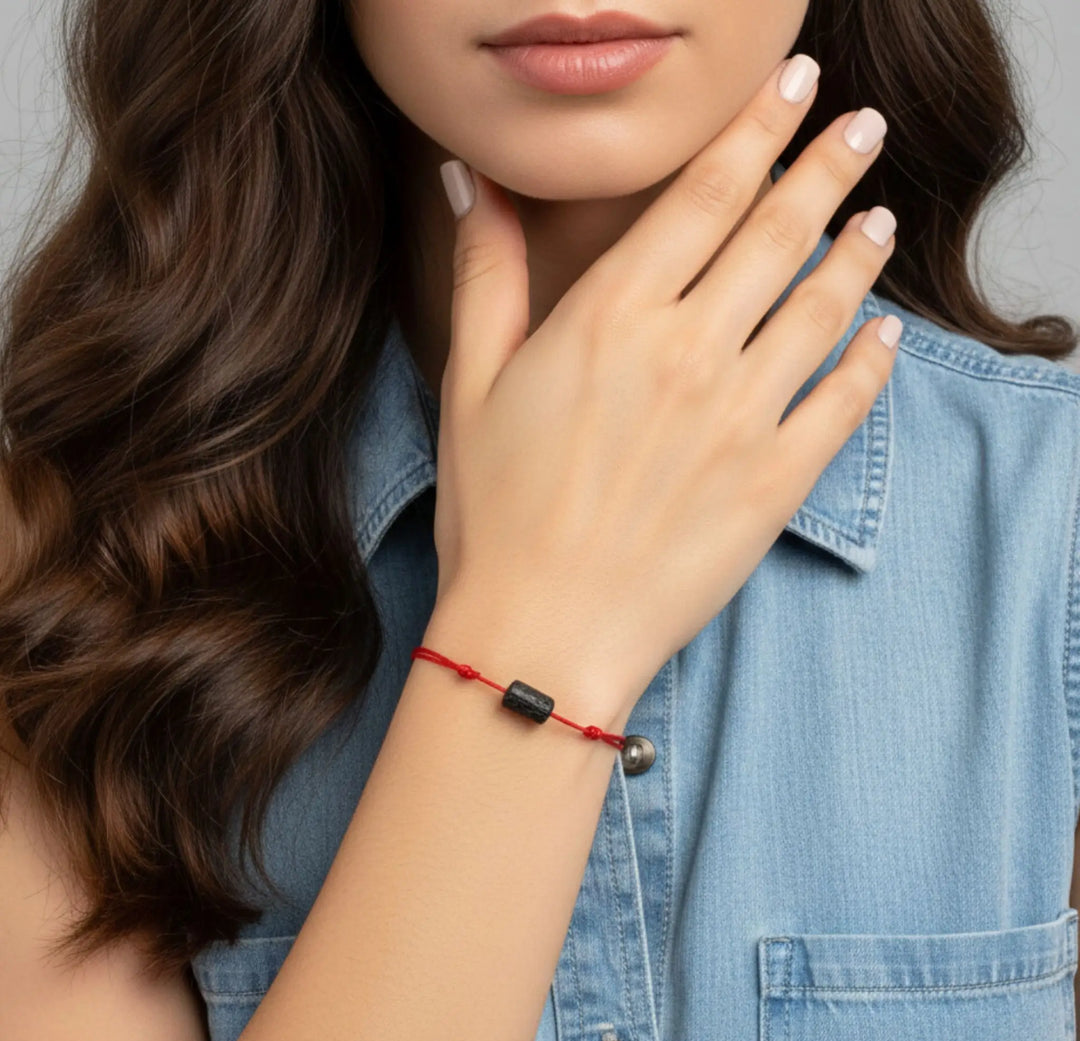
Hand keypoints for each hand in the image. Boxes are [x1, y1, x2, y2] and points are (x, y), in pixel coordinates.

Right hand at [430, 55, 897, 717]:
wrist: (540, 635)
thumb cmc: (495, 515)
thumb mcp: (471, 384)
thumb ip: (485, 274)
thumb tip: (470, 179)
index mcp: (611, 318)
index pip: (704, 193)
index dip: (757, 128)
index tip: (795, 87)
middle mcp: (687, 352)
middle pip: (779, 231)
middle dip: (829, 166)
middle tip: (864, 126)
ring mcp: (740, 418)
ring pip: (823, 307)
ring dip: (859, 253)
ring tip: (880, 219)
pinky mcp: (775, 485)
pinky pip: (845, 405)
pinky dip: (872, 360)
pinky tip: (885, 333)